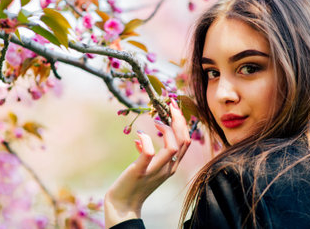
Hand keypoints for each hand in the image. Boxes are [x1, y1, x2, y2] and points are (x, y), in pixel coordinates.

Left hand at [104, 99, 190, 227]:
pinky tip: (140, 135)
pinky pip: (149, 153)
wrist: (123, 205)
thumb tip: (141, 138)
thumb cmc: (133, 184)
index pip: (186, 141)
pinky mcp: (141, 171)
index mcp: (172, 165)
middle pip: (184, 141)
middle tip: (171, 105)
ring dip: (167, 129)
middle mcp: (169, 168)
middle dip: (179, 120)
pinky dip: (146, 140)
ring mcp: (156, 170)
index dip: (183, 123)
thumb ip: (147, 153)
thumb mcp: (145, 167)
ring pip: (173, 147)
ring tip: (157, 120)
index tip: (174, 108)